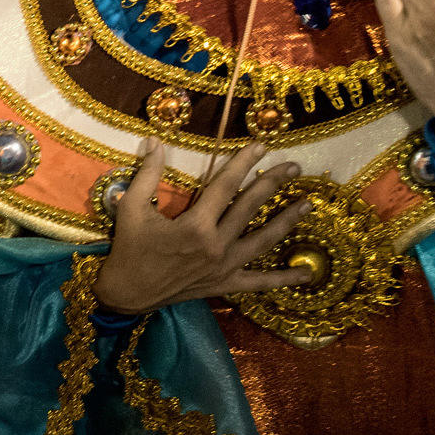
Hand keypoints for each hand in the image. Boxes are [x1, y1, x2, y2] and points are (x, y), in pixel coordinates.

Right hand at [94, 138, 312, 316]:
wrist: (127, 293)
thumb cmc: (129, 249)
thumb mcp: (132, 208)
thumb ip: (148, 174)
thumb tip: (155, 141)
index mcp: (195, 225)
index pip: (226, 185)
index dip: (244, 163)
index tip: (261, 145)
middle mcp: (216, 245)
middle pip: (250, 207)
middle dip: (273, 183)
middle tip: (293, 166)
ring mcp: (224, 267)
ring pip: (263, 241)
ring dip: (286, 222)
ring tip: (307, 204)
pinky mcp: (225, 285)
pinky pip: (259, 283)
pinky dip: (283, 279)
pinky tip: (307, 275)